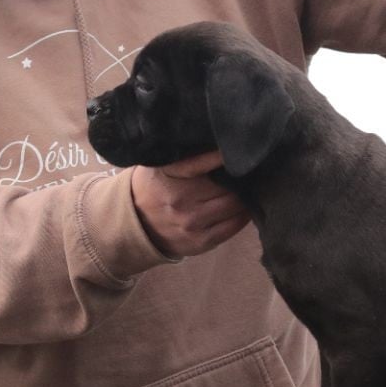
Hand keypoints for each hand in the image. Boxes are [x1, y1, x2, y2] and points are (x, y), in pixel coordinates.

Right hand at [130, 151, 249, 257]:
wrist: (138, 224)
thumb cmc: (157, 187)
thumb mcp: (163, 164)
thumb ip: (188, 155)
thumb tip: (222, 146)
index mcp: (170, 174)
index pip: (202, 161)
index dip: (222, 156)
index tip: (237, 148)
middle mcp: (180, 199)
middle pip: (228, 185)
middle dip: (239, 178)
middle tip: (247, 173)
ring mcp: (192, 222)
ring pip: (235, 206)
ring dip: (244, 197)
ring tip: (247, 189)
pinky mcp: (202, 240)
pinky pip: (234, 225)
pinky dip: (243, 215)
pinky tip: (243, 207)